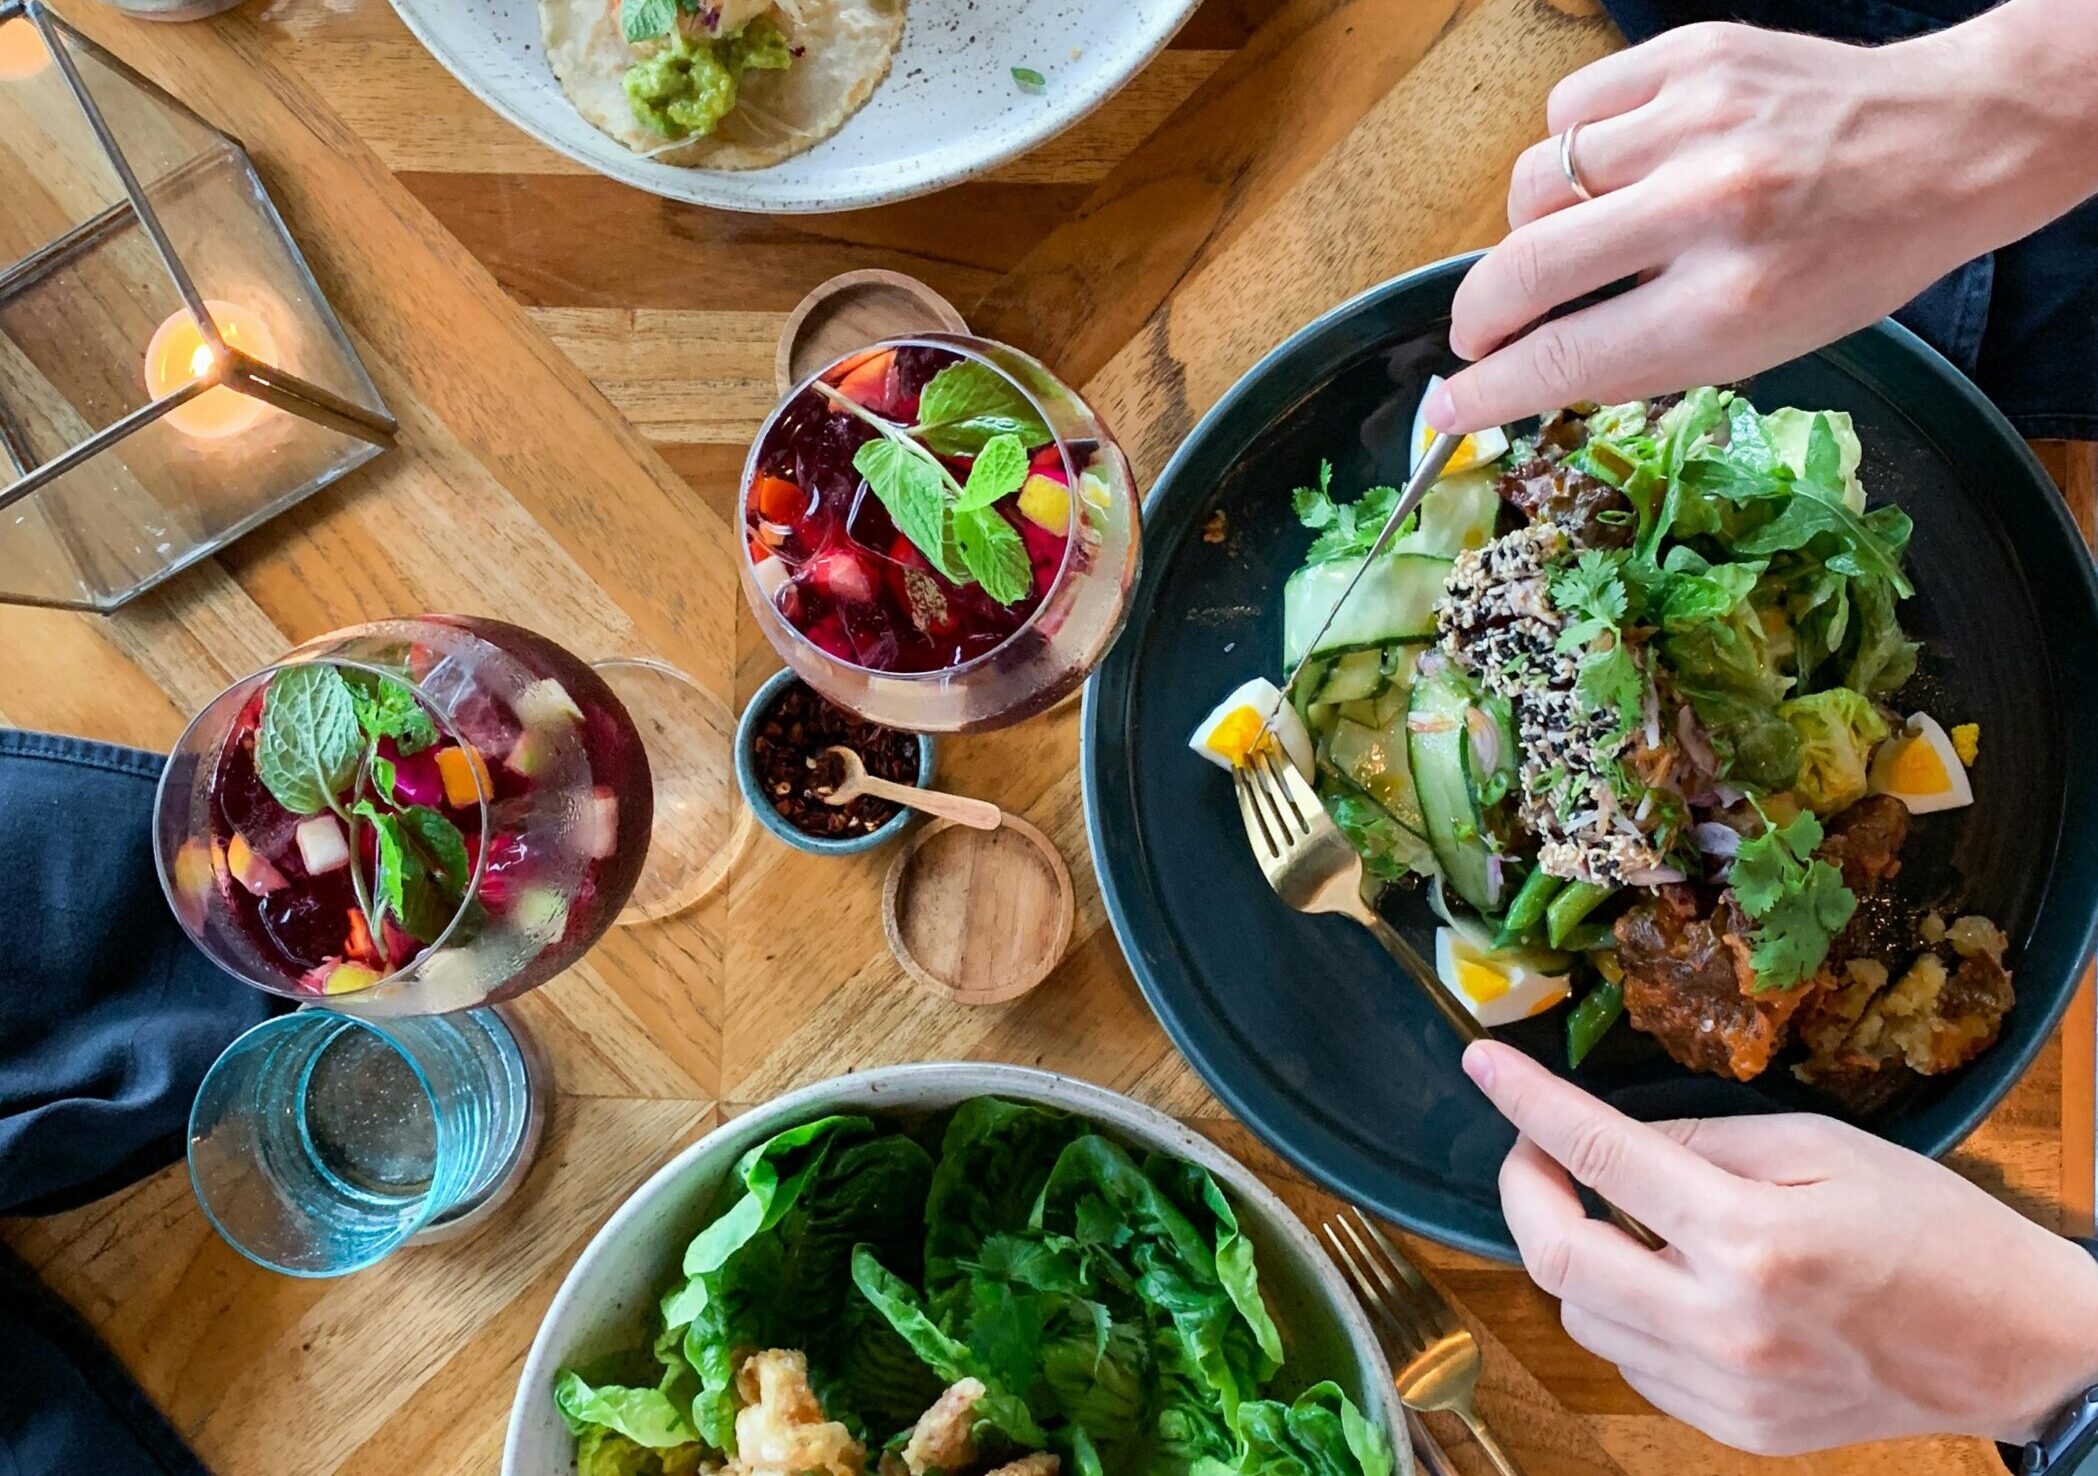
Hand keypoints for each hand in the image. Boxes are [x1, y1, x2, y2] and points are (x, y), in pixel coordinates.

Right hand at [1429, 5, 2097, 433]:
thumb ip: (1637, 356)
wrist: (1948, 140)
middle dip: (1482, 314)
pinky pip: (1571, 109)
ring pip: (1533, 180)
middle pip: (1524, 268)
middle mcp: (1708, 209)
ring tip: (1574, 236)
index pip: (1566, 359)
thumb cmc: (1852, 260)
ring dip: (1532, 224)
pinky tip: (1612, 166)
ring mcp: (1697, 120)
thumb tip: (1522, 369)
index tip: (1447, 412)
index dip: (1489, 392)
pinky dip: (1571, 148)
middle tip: (1482, 333)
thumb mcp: (1757, 345)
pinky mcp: (1693, 54)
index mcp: (1730, 304)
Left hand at [1463, 1039, 2097, 1454]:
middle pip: (1557, 1255)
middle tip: (1535, 1151)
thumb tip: (1615, 1136)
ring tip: (1617, 1213)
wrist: (2014, 1345)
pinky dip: (1620, 1311)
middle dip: (1522, 1188)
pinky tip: (1661, 1277)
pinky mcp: (1734, 1429)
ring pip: (1581, 1315)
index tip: (1483, 1064)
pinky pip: (1630, 1364)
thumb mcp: (1823, 1145)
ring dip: (1573, 1252)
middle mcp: (1724, 1324)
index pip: (1599, 1155)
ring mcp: (1726, 1389)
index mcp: (1750, 1238)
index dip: (1526, 1102)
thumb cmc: (1932, 1229)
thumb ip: (1706, 1137)